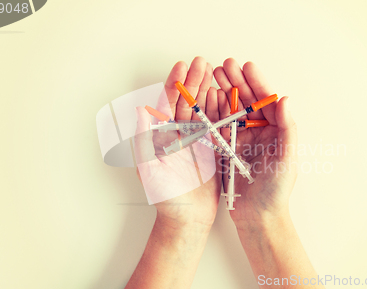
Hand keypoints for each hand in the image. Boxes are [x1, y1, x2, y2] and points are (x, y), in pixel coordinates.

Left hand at [134, 56, 221, 227]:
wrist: (187, 219)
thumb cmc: (165, 198)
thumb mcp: (149, 168)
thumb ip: (144, 139)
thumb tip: (140, 109)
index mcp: (162, 136)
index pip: (167, 104)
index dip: (174, 84)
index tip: (182, 67)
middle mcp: (178, 135)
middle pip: (186, 102)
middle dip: (194, 82)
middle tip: (202, 62)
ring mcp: (195, 141)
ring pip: (202, 110)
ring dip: (207, 91)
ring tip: (216, 73)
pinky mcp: (211, 150)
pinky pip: (216, 126)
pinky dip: (221, 110)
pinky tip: (225, 96)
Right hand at [214, 58, 297, 227]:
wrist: (258, 216)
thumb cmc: (277, 190)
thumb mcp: (287, 158)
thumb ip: (288, 128)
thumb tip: (285, 99)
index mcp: (276, 131)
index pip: (266, 102)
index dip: (256, 83)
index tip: (246, 66)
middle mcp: (259, 132)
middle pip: (246, 102)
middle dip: (236, 82)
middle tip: (224, 65)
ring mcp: (241, 140)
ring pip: (231, 111)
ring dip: (222, 92)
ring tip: (212, 75)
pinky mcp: (226, 150)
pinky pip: (218, 127)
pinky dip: (212, 112)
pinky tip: (205, 98)